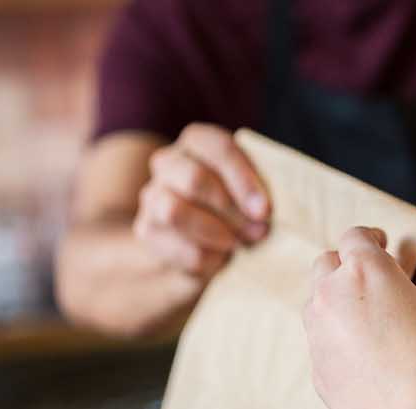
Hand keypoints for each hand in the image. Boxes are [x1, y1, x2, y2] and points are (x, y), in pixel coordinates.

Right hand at [134, 123, 269, 277]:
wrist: (199, 244)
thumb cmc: (238, 209)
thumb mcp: (252, 192)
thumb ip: (261, 190)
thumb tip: (268, 209)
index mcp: (198, 142)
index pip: (218, 147)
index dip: (243, 179)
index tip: (265, 210)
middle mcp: (169, 163)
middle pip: (194, 180)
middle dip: (232, 210)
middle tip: (260, 231)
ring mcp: (152, 196)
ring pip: (174, 211)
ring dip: (215, 232)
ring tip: (238, 244)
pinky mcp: (147, 231)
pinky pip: (175, 246)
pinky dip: (206, 258)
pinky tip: (221, 259)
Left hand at [305, 227, 415, 408]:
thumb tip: (407, 301)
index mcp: (366, 271)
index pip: (356, 236)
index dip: (371, 237)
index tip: (381, 243)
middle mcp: (332, 296)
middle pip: (325, 264)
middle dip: (347, 265)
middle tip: (373, 278)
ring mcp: (318, 335)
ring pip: (318, 304)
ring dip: (339, 303)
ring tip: (370, 320)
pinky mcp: (316, 370)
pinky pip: (324, 343)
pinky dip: (340, 341)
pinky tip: (368, 358)